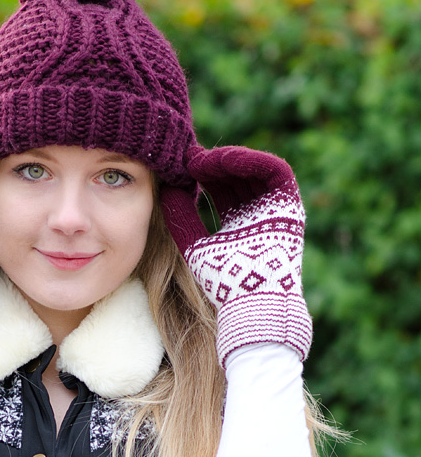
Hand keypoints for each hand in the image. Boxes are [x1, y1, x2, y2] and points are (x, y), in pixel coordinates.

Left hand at [160, 146, 311, 366]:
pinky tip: (224, 158)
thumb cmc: (223, 282)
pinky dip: (252, 160)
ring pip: (254, 171)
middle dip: (212, 165)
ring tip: (201, 158)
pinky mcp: (291, 206)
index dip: (201, 176)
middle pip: (236, 179)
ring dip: (228, 160)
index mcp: (236, 227)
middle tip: (188, 157)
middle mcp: (257, 217)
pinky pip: (275, 172)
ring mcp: (275, 211)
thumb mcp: (194, 245)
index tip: (180, 166)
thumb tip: (165, 189)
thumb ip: (181, 219)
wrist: (251, 299)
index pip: (219, 192)